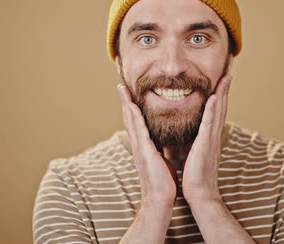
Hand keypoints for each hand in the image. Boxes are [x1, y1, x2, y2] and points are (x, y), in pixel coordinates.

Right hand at [117, 84, 177, 208]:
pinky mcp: (144, 151)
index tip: (129, 94)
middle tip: (120, 86)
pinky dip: (134, 117)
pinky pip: (139, 130)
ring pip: (131, 121)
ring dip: (126, 104)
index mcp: (144, 146)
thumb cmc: (163, 181)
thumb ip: (159, 150)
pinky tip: (132, 106)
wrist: (160, 198)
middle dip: (125, 102)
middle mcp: (138, 145)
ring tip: (122, 89)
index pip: (136, 123)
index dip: (132, 108)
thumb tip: (163, 145)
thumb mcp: (162, 160)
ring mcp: (139, 148)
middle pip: (129, 119)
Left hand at [182, 75, 231, 204]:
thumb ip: (190, 140)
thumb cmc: (194, 176)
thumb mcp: (191, 152)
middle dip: (225, 87)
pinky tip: (216, 97)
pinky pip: (210, 124)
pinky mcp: (207, 145)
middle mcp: (213, 134)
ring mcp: (212, 139)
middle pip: (221, 106)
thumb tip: (183, 133)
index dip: (219, 92)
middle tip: (229, 69)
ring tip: (226, 76)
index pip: (215, 110)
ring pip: (219, 111)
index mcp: (209, 135)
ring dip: (223, 93)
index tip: (221, 76)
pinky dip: (214, 109)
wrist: (200, 194)